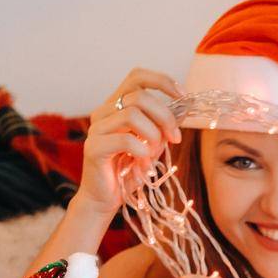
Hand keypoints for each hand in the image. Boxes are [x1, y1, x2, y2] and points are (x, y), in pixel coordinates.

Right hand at [78, 68, 183, 219]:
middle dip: (165, 116)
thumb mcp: (151, 146)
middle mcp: (104, 112)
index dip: (162, 81)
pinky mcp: (94, 148)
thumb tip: (181, 112)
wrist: (104, 200)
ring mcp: (96, 128)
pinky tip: (143, 166)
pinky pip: (125, 140)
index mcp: (116, 106)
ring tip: (153, 154)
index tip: (183, 96)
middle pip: (140, 96)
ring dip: (152, 135)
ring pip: (132, 115)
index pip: (137, 77)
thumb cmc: (127, 172)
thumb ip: (161, 128)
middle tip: (175, 138)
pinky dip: (142, 152)